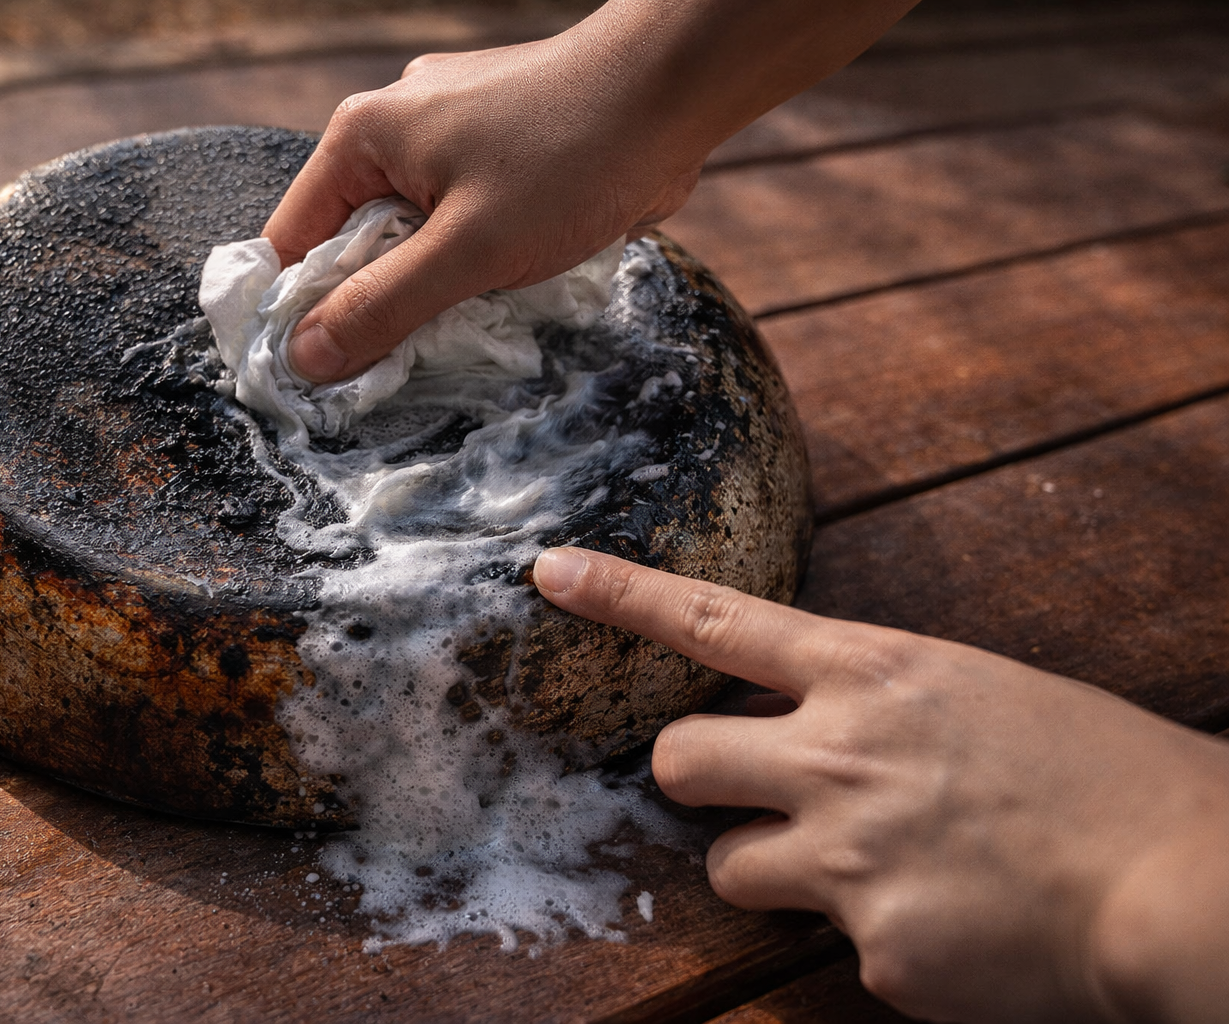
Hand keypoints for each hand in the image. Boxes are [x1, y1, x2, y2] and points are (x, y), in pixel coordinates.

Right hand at [263, 0, 919, 382]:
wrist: (673, 90)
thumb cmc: (571, 157)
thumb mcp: (469, 250)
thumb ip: (384, 306)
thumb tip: (306, 358)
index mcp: (364, 136)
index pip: (293, 239)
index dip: (300, 310)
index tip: (325, 374)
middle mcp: (395, 127)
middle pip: (354, 241)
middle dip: (381, 302)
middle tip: (413, 356)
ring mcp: (449, 136)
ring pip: (413, 237)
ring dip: (436, 286)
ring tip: (474, 315)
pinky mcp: (497, 153)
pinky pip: (460, 222)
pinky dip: (475, 261)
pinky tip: (510, 285)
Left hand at [533, 546, 1228, 1023]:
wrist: (1183, 883)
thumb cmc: (1098, 773)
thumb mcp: (975, 694)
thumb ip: (875, 705)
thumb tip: (811, 728)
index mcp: (873, 673)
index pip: (715, 620)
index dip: (621, 593)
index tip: (549, 571)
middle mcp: (838, 756)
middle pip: (676, 760)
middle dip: (696, 778)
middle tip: (750, 790)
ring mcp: (845, 856)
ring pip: (727, 867)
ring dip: (773, 868)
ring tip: (870, 869)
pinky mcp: (869, 948)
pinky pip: (828, 945)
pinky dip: (873, 940)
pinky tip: (950, 925)